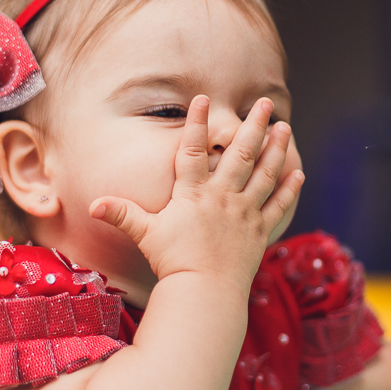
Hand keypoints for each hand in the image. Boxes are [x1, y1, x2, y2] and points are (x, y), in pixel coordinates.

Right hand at [90, 95, 304, 292]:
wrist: (204, 292)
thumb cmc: (172, 262)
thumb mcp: (145, 234)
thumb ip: (122, 214)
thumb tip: (93, 204)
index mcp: (194, 194)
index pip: (193, 150)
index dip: (197, 123)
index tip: (203, 97)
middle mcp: (223, 197)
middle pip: (241, 153)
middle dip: (253, 125)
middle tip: (264, 103)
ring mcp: (244, 213)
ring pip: (265, 173)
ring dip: (276, 149)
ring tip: (284, 127)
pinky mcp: (259, 231)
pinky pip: (278, 205)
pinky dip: (289, 188)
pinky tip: (298, 172)